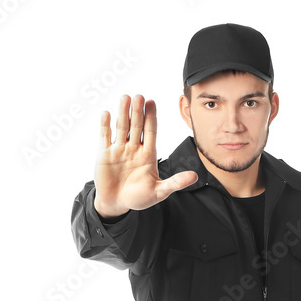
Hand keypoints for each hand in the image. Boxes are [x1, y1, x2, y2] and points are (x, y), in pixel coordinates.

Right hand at [93, 94, 197, 215]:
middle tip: (139, 96)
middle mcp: (134, 148)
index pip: (150, 132)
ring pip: (121, 127)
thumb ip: (175, 182)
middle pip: (136, 126)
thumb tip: (195, 176)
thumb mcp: (159, 192)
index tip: (151, 102)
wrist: (117, 203)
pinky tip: (106, 114)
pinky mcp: (104, 153)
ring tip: (125, 98)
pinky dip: (105, 126)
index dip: (151, 118)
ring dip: (122, 113)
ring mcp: (119, 149)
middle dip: (138, 112)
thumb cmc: (139, 198)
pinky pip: (105, 136)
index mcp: (148, 154)